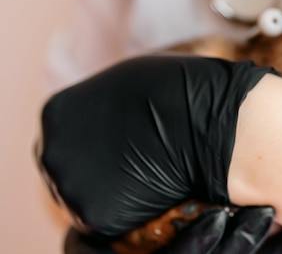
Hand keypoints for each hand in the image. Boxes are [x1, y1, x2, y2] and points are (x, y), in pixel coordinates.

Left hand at [35, 55, 277, 247]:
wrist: (210, 122)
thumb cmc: (178, 91)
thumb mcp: (126, 82)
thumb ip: (102, 105)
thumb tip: (103, 121)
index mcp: (57, 112)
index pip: (66, 134)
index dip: (96, 140)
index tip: (121, 141)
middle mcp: (52, 151)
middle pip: (67, 168)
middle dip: (98, 167)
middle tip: (136, 161)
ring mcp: (69, 187)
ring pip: (84, 197)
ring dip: (112, 190)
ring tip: (148, 173)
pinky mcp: (93, 217)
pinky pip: (107, 219)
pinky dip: (129, 211)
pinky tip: (153, 190)